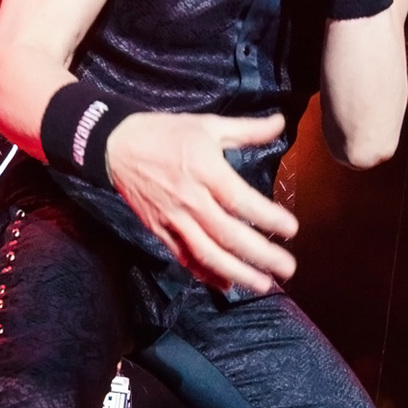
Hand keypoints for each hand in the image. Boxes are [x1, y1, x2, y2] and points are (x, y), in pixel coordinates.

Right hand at [104, 111, 297, 295]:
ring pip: (206, 253)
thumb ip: (247, 129)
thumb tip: (281, 122)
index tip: (292, 229)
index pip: (240, 200)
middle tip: (288, 268)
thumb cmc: (165, 133)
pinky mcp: (159, 230)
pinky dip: (204, 273)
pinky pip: (184, 256)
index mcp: (204, 170)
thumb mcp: (207, 124)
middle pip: (228, 235)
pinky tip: (226, 285)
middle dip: (260, 255)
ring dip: (236, 272)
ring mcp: (173, 218)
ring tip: (263, 284)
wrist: (115, 146)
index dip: (267, 217)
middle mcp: (190, 199)